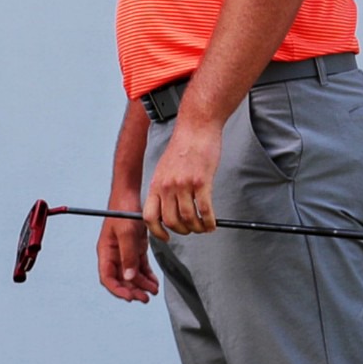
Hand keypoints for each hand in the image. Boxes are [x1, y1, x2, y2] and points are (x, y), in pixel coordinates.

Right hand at [97, 214, 159, 302]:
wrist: (130, 194)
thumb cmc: (123, 209)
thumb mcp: (126, 232)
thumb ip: (128, 255)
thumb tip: (129, 277)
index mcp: (106, 252)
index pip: (107, 278)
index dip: (118, 290)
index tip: (130, 297)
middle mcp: (114, 254)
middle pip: (121, 278)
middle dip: (133, 290)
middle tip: (145, 298)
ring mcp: (125, 251)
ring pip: (132, 274)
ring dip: (142, 284)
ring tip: (153, 291)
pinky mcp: (135, 246)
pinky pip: (140, 265)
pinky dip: (147, 274)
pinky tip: (154, 281)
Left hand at [143, 121, 221, 240]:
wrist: (197, 127)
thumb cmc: (184, 144)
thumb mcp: (165, 167)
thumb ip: (165, 186)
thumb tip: (169, 206)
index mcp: (157, 184)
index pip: (150, 217)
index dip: (157, 232)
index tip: (166, 236)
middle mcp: (168, 186)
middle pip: (171, 221)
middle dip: (182, 231)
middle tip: (191, 230)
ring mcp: (184, 184)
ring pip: (189, 218)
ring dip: (197, 228)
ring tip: (204, 227)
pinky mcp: (202, 181)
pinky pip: (205, 210)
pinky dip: (209, 221)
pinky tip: (213, 223)